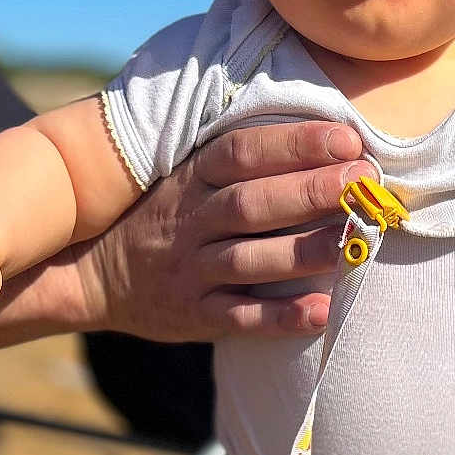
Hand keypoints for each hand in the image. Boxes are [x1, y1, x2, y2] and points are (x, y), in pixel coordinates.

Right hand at [74, 122, 374, 340]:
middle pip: (252, 203)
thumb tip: (323, 137)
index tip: (347, 139)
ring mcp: (190, 270)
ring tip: (354, 242)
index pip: (243, 152)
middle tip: (364, 182)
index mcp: (192, 179)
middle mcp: (190, 221)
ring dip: (303, 251)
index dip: (295, 143)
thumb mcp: (185, 178)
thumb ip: (239, 162)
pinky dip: (282, 316)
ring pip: (249, 259)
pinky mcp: (194, 315)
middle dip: (310, 190)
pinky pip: (240, 317)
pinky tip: (324, 311)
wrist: (91, 277)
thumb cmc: (163, 219)